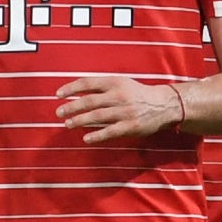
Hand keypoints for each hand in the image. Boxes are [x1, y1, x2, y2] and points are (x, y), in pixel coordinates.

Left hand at [56, 76, 181, 143]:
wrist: (164, 105)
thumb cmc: (136, 94)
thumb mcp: (120, 83)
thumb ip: (100, 86)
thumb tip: (75, 91)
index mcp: (114, 82)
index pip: (87, 83)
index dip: (71, 88)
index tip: (58, 95)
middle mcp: (119, 95)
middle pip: (89, 100)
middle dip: (71, 107)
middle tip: (58, 112)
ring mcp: (125, 111)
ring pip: (97, 116)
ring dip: (80, 120)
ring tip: (67, 124)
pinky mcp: (131, 126)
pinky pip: (110, 131)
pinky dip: (97, 135)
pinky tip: (85, 138)